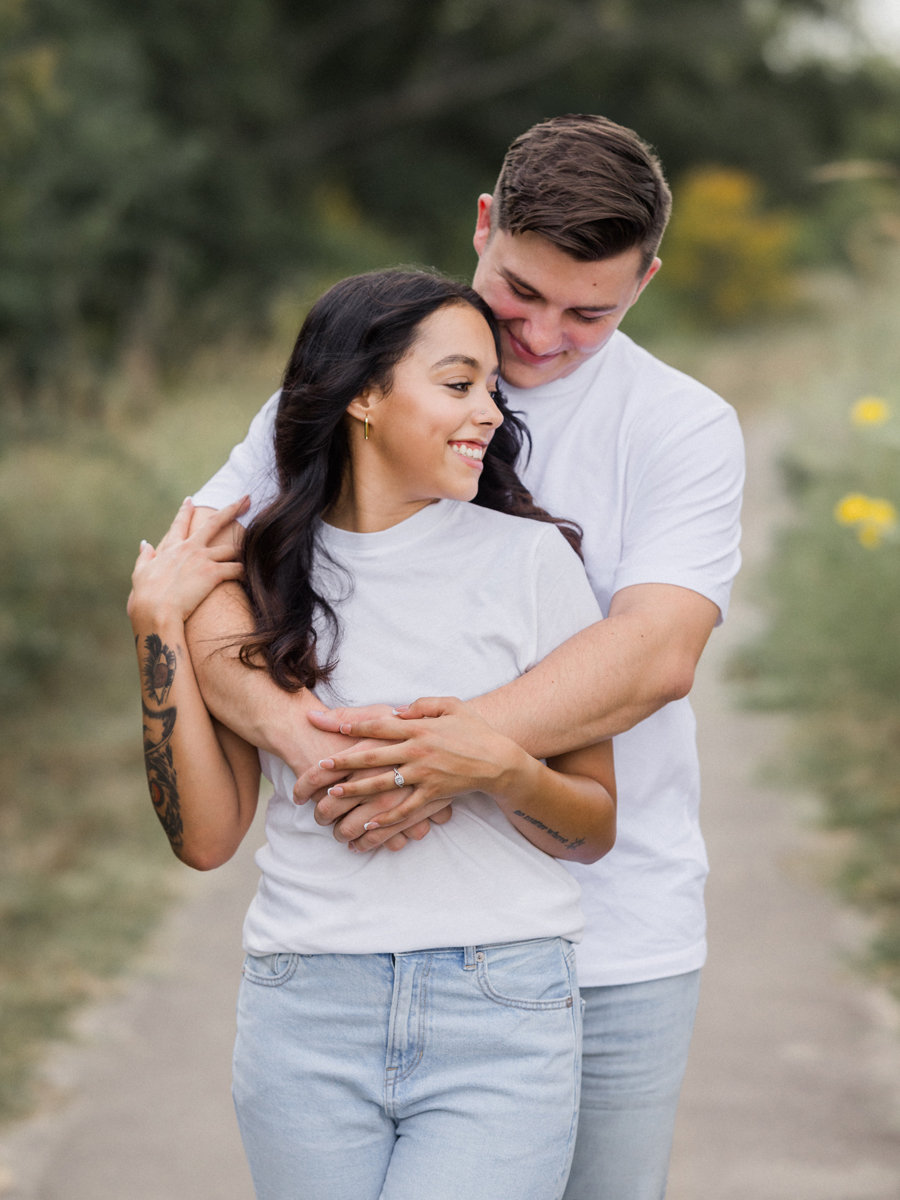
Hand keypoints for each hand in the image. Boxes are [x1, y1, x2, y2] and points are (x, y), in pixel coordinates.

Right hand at [128, 496, 247, 626]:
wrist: (155, 611)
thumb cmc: (145, 598)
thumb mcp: (140, 574)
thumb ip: (145, 557)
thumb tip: (145, 544)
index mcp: (171, 549)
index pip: (179, 524)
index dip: (185, 511)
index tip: (191, 499)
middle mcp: (189, 549)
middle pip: (214, 523)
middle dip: (232, 509)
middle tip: (246, 498)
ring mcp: (202, 559)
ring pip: (231, 548)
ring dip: (244, 549)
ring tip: (257, 549)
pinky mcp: (213, 573)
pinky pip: (237, 569)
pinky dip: (245, 572)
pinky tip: (252, 575)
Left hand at [304, 696, 521, 832]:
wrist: (499, 760)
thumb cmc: (475, 730)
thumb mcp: (452, 705)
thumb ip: (423, 705)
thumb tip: (397, 709)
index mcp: (418, 728)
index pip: (379, 725)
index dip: (355, 726)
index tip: (333, 727)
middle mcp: (417, 751)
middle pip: (372, 756)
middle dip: (343, 761)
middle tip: (320, 765)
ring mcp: (423, 775)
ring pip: (382, 784)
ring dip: (355, 790)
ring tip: (333, 794)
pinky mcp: (432, 795)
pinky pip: (404, 809)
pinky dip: (386, 819)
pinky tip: (368, 825)